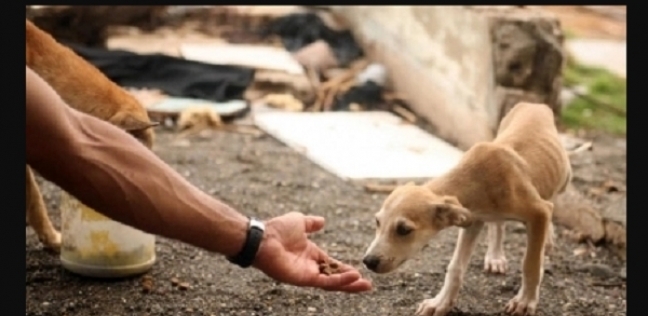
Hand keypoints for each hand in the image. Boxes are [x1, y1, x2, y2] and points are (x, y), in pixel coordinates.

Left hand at [252, 212, 371, 292]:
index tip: (360, 272)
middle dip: (351, 282)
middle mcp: (310, 267)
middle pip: (335, 278)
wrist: (263, 237)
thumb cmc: (277, 229)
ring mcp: (306, 274)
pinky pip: (325, 281)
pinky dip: (339, 280)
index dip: (345, 269)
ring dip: (348, 284)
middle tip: (368, 285)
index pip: (331, 265)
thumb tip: (322, 221)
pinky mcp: (303, 279)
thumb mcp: (299, 222)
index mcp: (310, 255)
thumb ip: (311, 223)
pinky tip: (353, 277)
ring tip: (365, 285)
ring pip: (332, 283)